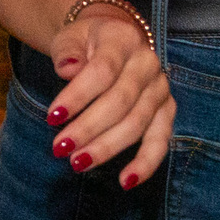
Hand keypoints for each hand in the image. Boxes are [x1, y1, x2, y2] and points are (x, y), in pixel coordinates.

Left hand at [41, 5, 174, 187]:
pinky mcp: (166, 111)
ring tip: (78, 163)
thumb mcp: (70, 38)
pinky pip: (160, 141)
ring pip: (137, 124)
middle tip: (60, 148)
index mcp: (124, 40)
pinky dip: (146, 163)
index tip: (52, 117)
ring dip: (107, 147)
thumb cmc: (86, 42)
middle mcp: (148, 64)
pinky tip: (126, 181)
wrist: (113, 40)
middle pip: (121, 101)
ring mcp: (160, 89)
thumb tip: (68, 69)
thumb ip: (67, 52)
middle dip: (88, 128)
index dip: (78, 96)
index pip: (102, 71)